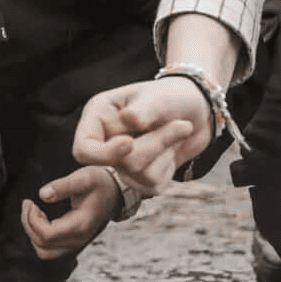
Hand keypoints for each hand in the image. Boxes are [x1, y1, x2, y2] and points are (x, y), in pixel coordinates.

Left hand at [21, 166, 120, 260]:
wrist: (115, 191)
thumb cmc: (99, 183)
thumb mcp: (83, 178)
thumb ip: (63, 186)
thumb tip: (42, 195)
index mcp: (80, 225)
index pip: (47, 234)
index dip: (32, 220)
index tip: (29, 201)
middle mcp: (78, 239)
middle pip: (42, 245)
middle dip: (29, 224)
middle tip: (28, 204)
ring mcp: (76, 243)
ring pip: (44, 252)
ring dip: (33, 233)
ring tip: (34, 212)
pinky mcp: (73, 242)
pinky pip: (50, 249)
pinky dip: (40, 237)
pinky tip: (41, 218)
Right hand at [72, 77, 211, 195]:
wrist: (197, 110)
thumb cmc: (173, 96)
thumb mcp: (160, 97)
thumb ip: (144, 109)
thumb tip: (130, 118)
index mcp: (99, 116)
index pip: (83, 150)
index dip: (104, 154)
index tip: (130, 143)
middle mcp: (106, 141)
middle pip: (121, 163)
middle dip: (155, 144)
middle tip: (179, 124)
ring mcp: (122, 162)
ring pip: (140, 175)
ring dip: (166, 152)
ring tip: (177, 130)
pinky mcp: (140, 177)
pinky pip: (153, 185)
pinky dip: (170, 166)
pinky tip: (173, 148)